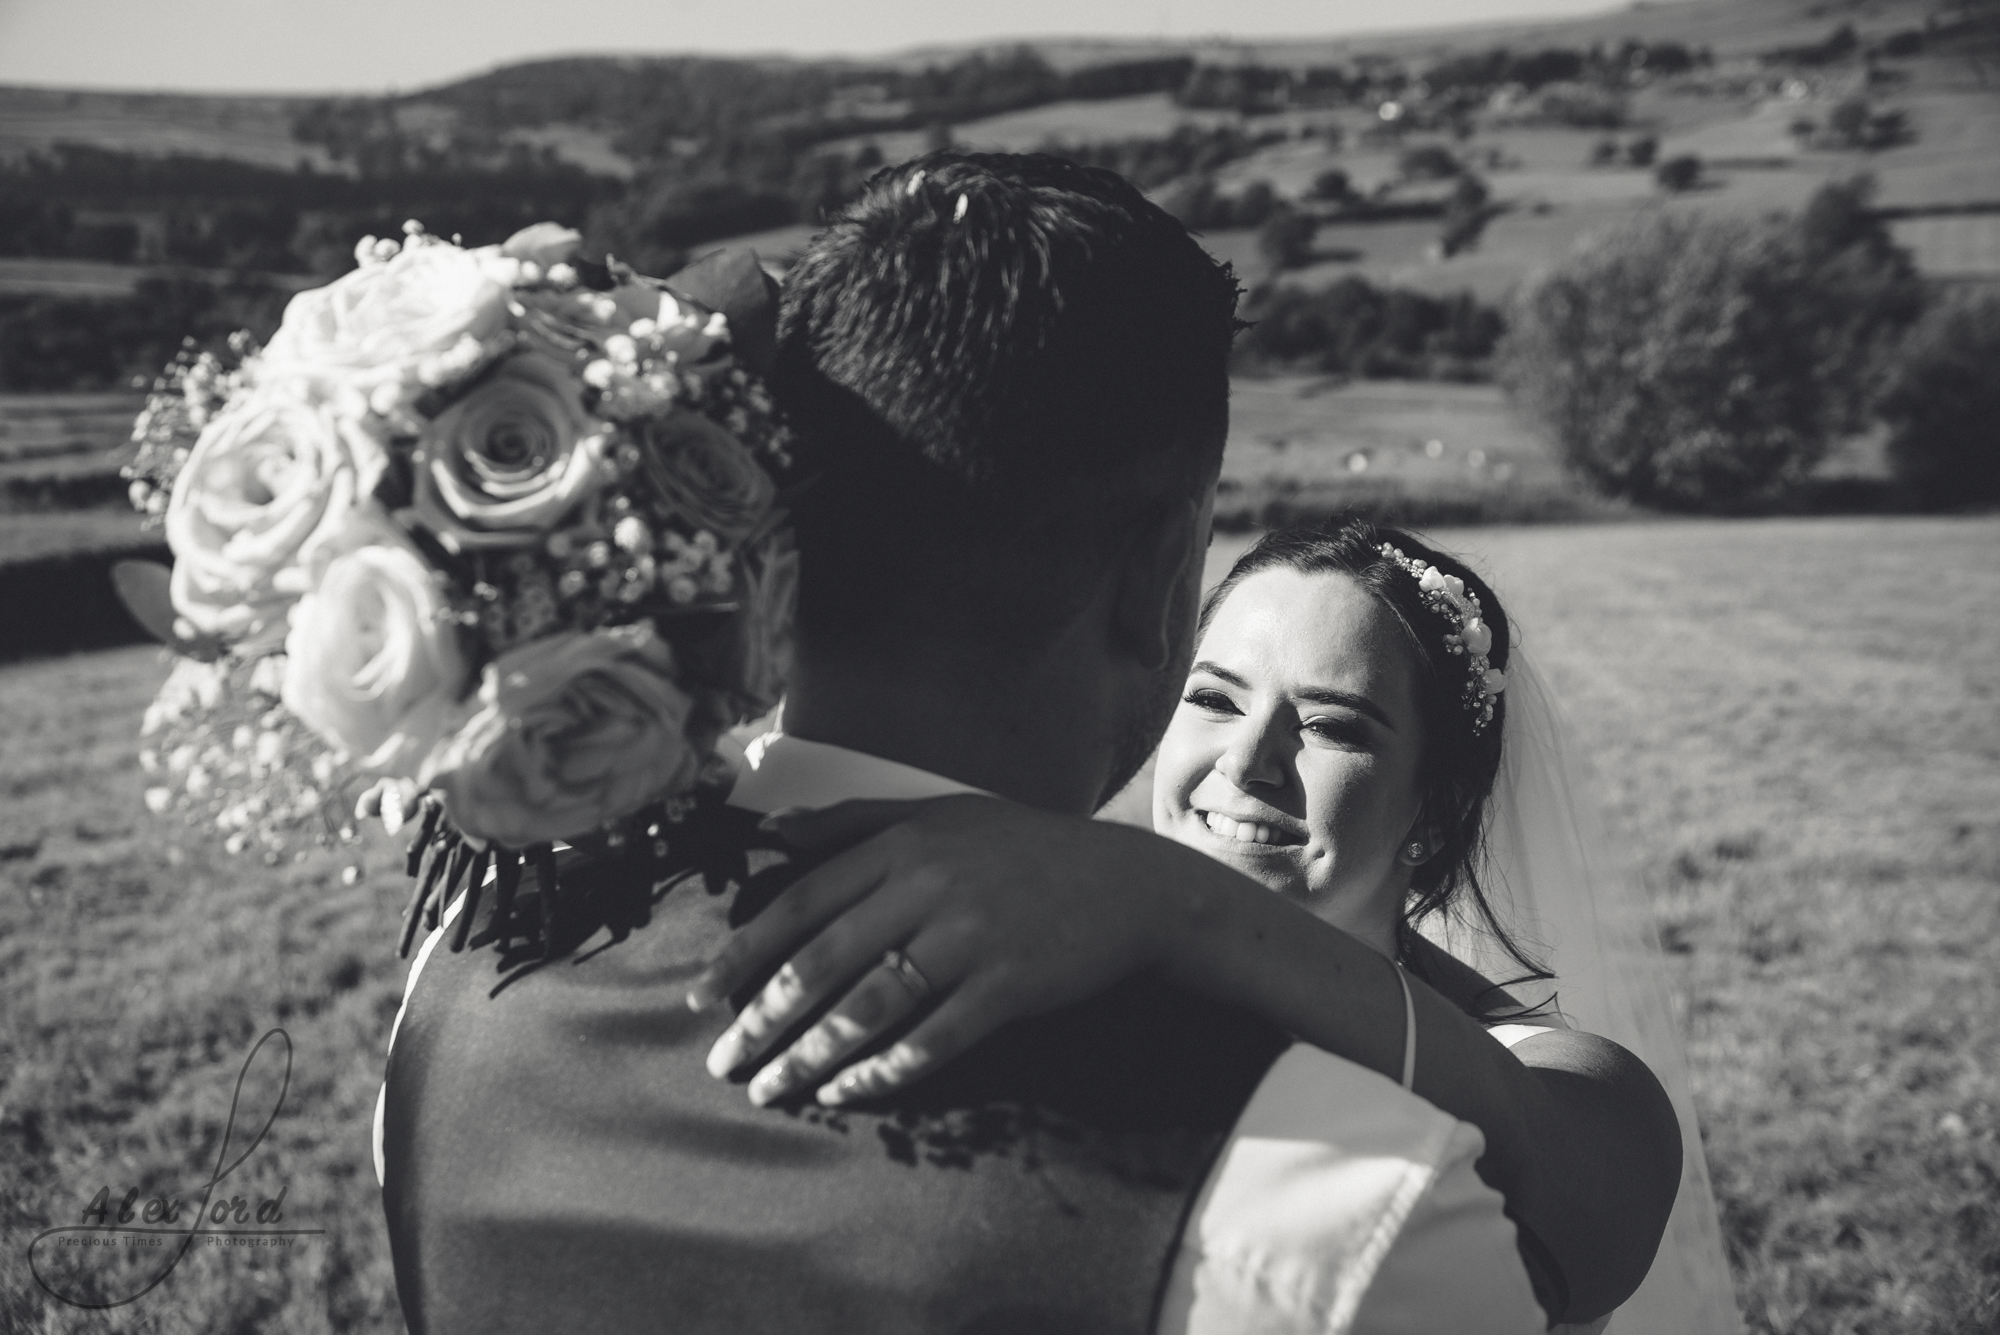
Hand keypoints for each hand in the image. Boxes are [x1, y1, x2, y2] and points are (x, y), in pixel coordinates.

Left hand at [684, 795, 1186, 1107]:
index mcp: (904, 843)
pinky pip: (931, 1039)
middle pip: (822, 962)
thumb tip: (770, 830)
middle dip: (762, 1020)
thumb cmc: (1024, 847)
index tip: (702, 998)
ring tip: (771, 1088)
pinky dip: (882, 1071)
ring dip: (810, 1055)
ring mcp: (971, 938)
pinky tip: (847, 1092)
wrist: (1127, 884)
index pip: (802, 902)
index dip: (745, 953)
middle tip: (723, 1063)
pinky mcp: (1009, 987)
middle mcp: (929, 886)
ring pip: (868, 1006)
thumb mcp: (940, 813)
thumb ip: (852, 821)